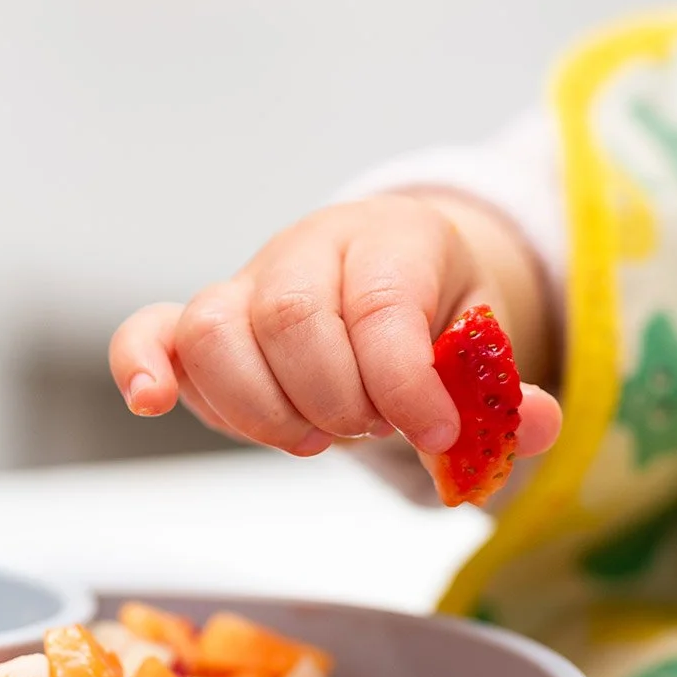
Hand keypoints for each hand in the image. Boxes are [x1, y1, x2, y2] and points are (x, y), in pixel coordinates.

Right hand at [108, 192, 561, 460]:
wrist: (385, 275)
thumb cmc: (434, 315)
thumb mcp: (485, 345)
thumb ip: (504, 390)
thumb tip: (535, 426)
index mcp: (393, 239)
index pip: (381, 304)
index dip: (403, 382)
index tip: (434, 434)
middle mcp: (309, 248)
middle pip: (293, 319)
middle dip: (336, 400)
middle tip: (369, 428)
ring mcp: (246, 283)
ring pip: (217, 331)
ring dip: (263, 409)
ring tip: (312, 437)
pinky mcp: (198, 322)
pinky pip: (149, 331)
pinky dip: (141, 366)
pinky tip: (153, 403)